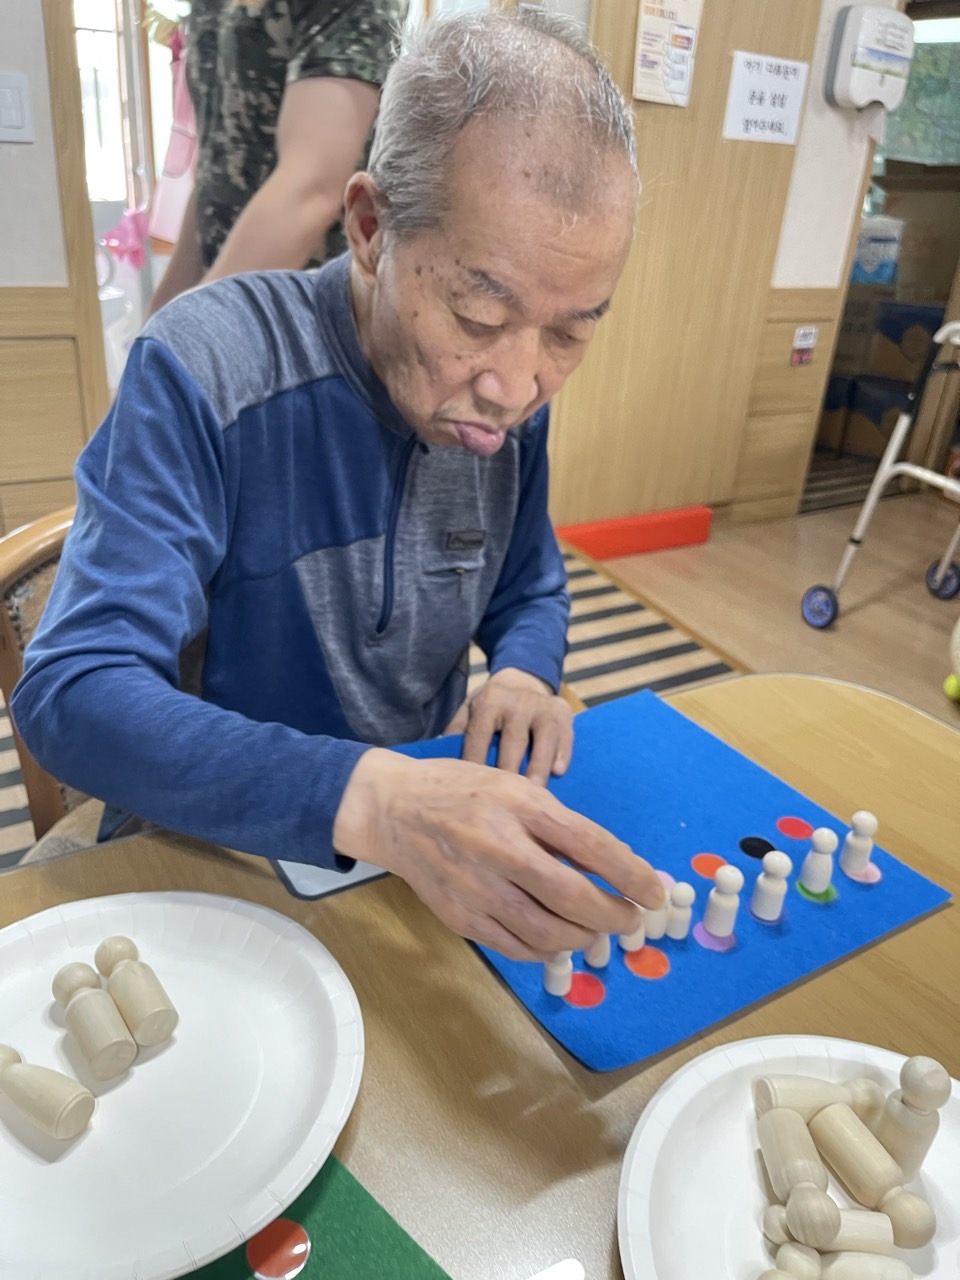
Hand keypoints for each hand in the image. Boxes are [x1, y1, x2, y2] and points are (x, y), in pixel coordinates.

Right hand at [332, 748, 664, 960]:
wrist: (393, 810)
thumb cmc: (460, 792)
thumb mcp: (514, 787)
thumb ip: (556, 824)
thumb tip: (608, 865)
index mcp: (519, 807)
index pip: (590, 845)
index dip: (630, 874)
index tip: (655, 893)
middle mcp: (499, 848)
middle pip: (572, 897)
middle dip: (613, 915)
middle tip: (630, 917)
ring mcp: (477, 888)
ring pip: (547, 933)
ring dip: (583, 937)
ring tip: (595, 929)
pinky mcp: (461, 917)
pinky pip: (516, 947)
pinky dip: (547, 950)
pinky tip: (558, 939)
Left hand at [443, 667, 572, 786]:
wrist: (523, 677)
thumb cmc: (492, 705)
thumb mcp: (469, 709)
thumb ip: (456, 731)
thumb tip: (441, 761)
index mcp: (489, 701)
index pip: (479, 737)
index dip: (476, 764)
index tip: (474, 791)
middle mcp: (517, 701)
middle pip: (513, 740)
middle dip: (509, 770)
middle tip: (506, 801)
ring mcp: (542, 705)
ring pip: (543, 738)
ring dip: (539, 766)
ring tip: (535, 792)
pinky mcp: (563, 710)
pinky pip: (565, 734)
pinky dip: (563, 752)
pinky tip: (559, 771)